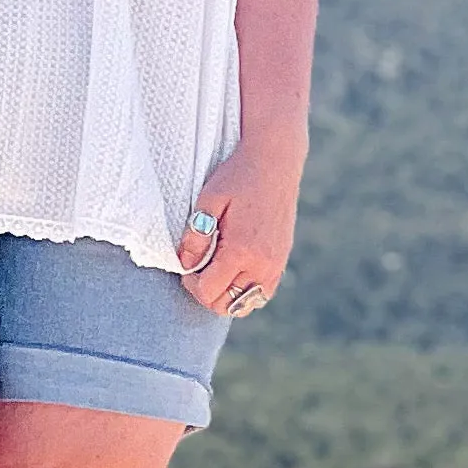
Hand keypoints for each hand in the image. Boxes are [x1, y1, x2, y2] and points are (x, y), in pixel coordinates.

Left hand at [175, 137, 299, 319]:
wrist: (275, 161)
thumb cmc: (238, 176)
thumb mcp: (208, 200)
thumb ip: (195, 236)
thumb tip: (186, 265)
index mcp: (242, 250)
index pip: (209, 292)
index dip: (192, 284)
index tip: (188, 266)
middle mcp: (263, 264)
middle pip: (227, 305)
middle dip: (206, 292)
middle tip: (198, 268)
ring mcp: (276, 265)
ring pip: (245, 305)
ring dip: (225, 295)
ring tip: (215, 270)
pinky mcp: (282, 261)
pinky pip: (261, 293)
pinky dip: (244, 291)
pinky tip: (233, 270)